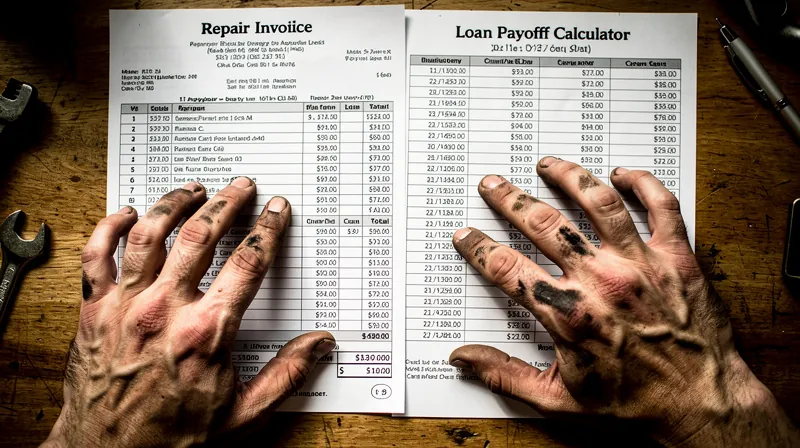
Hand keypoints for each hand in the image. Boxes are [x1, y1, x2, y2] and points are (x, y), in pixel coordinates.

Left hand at [44, 177, 334, 446]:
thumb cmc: (172, 437)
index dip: (267, 229)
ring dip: (174, 204)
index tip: (275, 211)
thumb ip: (286, 376)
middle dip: (227, 203)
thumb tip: (320, 345)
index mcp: (207, 331)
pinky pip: (97, 255)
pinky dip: (109, 227)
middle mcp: (165, 310)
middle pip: (201, 235)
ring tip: (193, 188)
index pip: (247, 263)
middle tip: (241, 186)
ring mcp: (125, 306)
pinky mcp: (94, 310)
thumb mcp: (243, 415)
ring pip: (150, 234)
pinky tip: (126, 213)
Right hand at [449, 158, 798, 446]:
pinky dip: (643, 183)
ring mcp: (640, 264)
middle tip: (493, 184)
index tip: (466, 235)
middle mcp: (601, 281)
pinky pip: (661, 207)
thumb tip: (462, 359)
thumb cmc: (633, 405)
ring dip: (568, 178)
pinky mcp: (676, 258)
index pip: (507, 269)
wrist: (700, 405)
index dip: (479, 248)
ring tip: (548, 164)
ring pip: (598, 203)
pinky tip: (623, 173)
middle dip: (510, 200)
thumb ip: (504, 375)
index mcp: (568, 315)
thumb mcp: (558, 400)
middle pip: (544, 225)